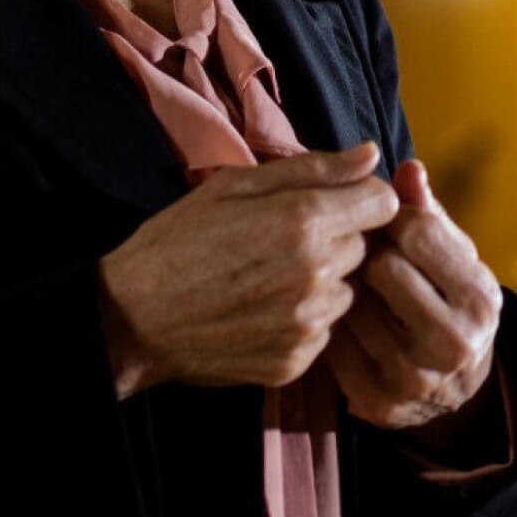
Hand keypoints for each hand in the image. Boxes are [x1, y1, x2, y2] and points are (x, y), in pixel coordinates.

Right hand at [96, 143, 399, 394]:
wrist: (132, 318)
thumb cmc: (178, 240)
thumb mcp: (236, 185)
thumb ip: (312, 168)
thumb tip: (371, 154)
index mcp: (304, 221)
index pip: (384, 202)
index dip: (362, 198)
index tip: (334, 203)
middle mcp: (316, 274)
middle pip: (366, 247)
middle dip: (337, 239)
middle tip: (283, 242)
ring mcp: (308, 325)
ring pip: (347, 291)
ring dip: (323, 282)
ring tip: (270, 279)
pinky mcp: (296, 362)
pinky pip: (323, 332)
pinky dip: (303, 321)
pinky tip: (262, 312)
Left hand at [326, 159, 502, 433]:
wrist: (457, 390)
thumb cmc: (451, 301)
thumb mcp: (456, 258)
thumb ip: (430, 212)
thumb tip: (408, 168)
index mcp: (481, 298)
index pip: (416, 231)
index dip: (393, 219)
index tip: (386, 221)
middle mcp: (455, 343)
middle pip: (382, 267)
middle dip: (373, 256)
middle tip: (371, 256)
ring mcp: (415, 378)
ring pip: (352, 303)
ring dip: (350, 291)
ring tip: (361, 291)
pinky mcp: (377, 403)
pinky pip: (333, 344)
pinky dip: (336, 328)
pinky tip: (349, 324)